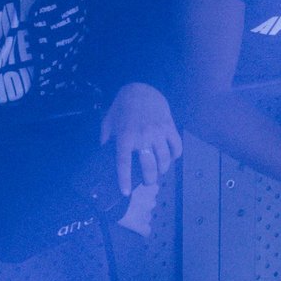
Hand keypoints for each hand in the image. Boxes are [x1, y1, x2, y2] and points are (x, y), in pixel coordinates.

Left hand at [100, 81, 181, 198]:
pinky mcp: (170, 127)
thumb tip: (104, 150)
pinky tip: (172, 159)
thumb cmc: (123, 106)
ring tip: (160, 173)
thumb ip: (105, 137)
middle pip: (149, 165)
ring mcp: (158, 132)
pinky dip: (176, 155)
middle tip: (148, 183)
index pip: (124, 163)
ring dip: (163, 169)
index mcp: (125, 137)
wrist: (142, 88)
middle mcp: (142, 137)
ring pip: (164, 158)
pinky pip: (177, 146)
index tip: (126, 192)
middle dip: (149, 179)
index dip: (124, 180)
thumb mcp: (108, 121)